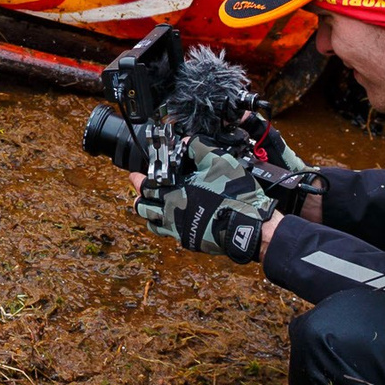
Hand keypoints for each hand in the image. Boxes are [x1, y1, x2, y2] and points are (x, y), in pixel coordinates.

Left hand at [134, 146, 276, 263]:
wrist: (249, 226)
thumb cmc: (233, 194)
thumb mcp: (217, 160)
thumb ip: (197, 148)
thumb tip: (184, 142)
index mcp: (173, 193)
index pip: (145, 187)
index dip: (138, 180)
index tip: (134, 176)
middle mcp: (171, 214)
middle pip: (143, 208)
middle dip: (140, 197)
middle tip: (140, 191)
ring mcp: (179, 231)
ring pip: (154, 224)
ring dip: (151, 213)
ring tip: (153, 206)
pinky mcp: (190, 241)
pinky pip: (171, 234)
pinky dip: (168, 225)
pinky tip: (176, 217)